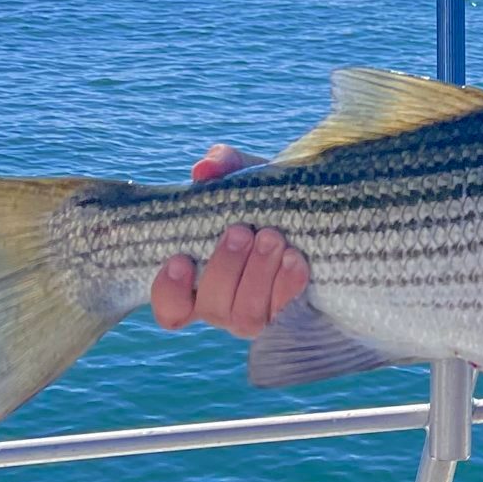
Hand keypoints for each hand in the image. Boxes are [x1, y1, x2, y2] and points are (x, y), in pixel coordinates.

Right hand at [150, 144, 309, 335]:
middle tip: (241, 231)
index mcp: (197, 282)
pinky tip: (294, 258)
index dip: (169, 291)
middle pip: (210, 307)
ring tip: (272, 237)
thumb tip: (204, 169)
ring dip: (257, 275)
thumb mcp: (244, 176)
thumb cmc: (263, 198)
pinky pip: (282, 313)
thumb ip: (223, 166)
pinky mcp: (288, 314)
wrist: (313, 212)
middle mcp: (222, 305)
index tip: (180, 258)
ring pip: (245, 315)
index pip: (170, 308)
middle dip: (225, 268)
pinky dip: (287, 285)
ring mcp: (255, 314)